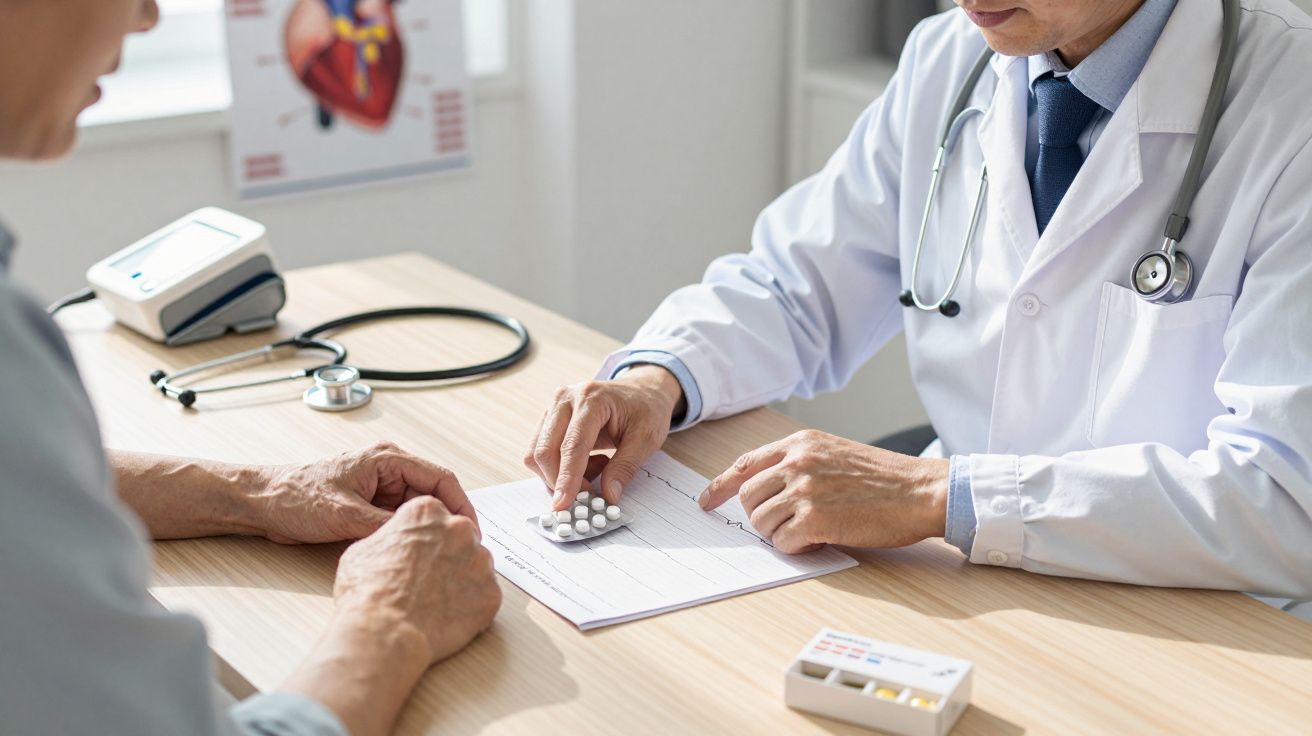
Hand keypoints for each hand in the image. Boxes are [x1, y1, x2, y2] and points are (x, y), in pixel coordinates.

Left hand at [255, 441, 477, 544]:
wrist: (264, 504)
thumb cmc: (295, 497)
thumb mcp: (345, 514)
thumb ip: (384, 525)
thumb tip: (417, 538)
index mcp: (387, 459)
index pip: (440, 478)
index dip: (460, 505)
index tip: (469, 529)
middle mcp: (388, 469)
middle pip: (433, 494)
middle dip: (445, 520)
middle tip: (457, 547)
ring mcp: (380, 486)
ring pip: (418, 510)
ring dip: (425, 529)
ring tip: (436, 553)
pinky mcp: (371, 504)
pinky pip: (400, 519)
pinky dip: (407, 534)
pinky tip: (411, 552)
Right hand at [333, 495, 501, 665]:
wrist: (384, 631)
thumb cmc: (369, 592)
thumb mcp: (365, 548)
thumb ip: (392, 538)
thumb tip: (396, 545)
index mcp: (428, 512)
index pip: (435, 516)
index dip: (426, 538)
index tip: (420, 553)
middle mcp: (460, 529)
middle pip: (460, 538)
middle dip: (447, 556)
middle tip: (428, 579)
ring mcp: (480, 561)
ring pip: (475, 566)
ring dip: (461, 579)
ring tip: (436, 601)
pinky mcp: (491, 592)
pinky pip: (485, 595)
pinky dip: (471, 606)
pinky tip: (448, 616)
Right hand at [525, 365, 685, 510]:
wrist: (642, 391)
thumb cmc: (646, 409)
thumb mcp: (647, 438)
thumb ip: (625, 467)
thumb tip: (608, 495)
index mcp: (592, 399)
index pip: (571, 445)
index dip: (566, 478)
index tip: (564, 504)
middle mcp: (565, 399)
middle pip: (545, 450)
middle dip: (560, 481)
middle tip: (588, 495)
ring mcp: (553, 407)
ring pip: (537, 453)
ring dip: (561, 474)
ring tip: (598, 467)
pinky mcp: (549, 419)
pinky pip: (542, 451)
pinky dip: (561, 467)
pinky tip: (588, 461)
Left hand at [698, 430, 948, 553]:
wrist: (920, 491)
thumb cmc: (885, 478)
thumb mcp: (835, 453)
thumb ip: (800, 463)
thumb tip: (768, 491)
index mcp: (801, 443)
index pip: (745, 463)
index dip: (720, 486)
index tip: (706, 501)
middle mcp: (797, 462)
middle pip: (746, 496)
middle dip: (757, 516)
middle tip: (782, 525)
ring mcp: (804, 490)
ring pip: (760, 522)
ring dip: (777, 534)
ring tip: (809, 532)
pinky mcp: (815, 519)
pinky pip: (782, 543)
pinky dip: (795, 548)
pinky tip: (818, 541)